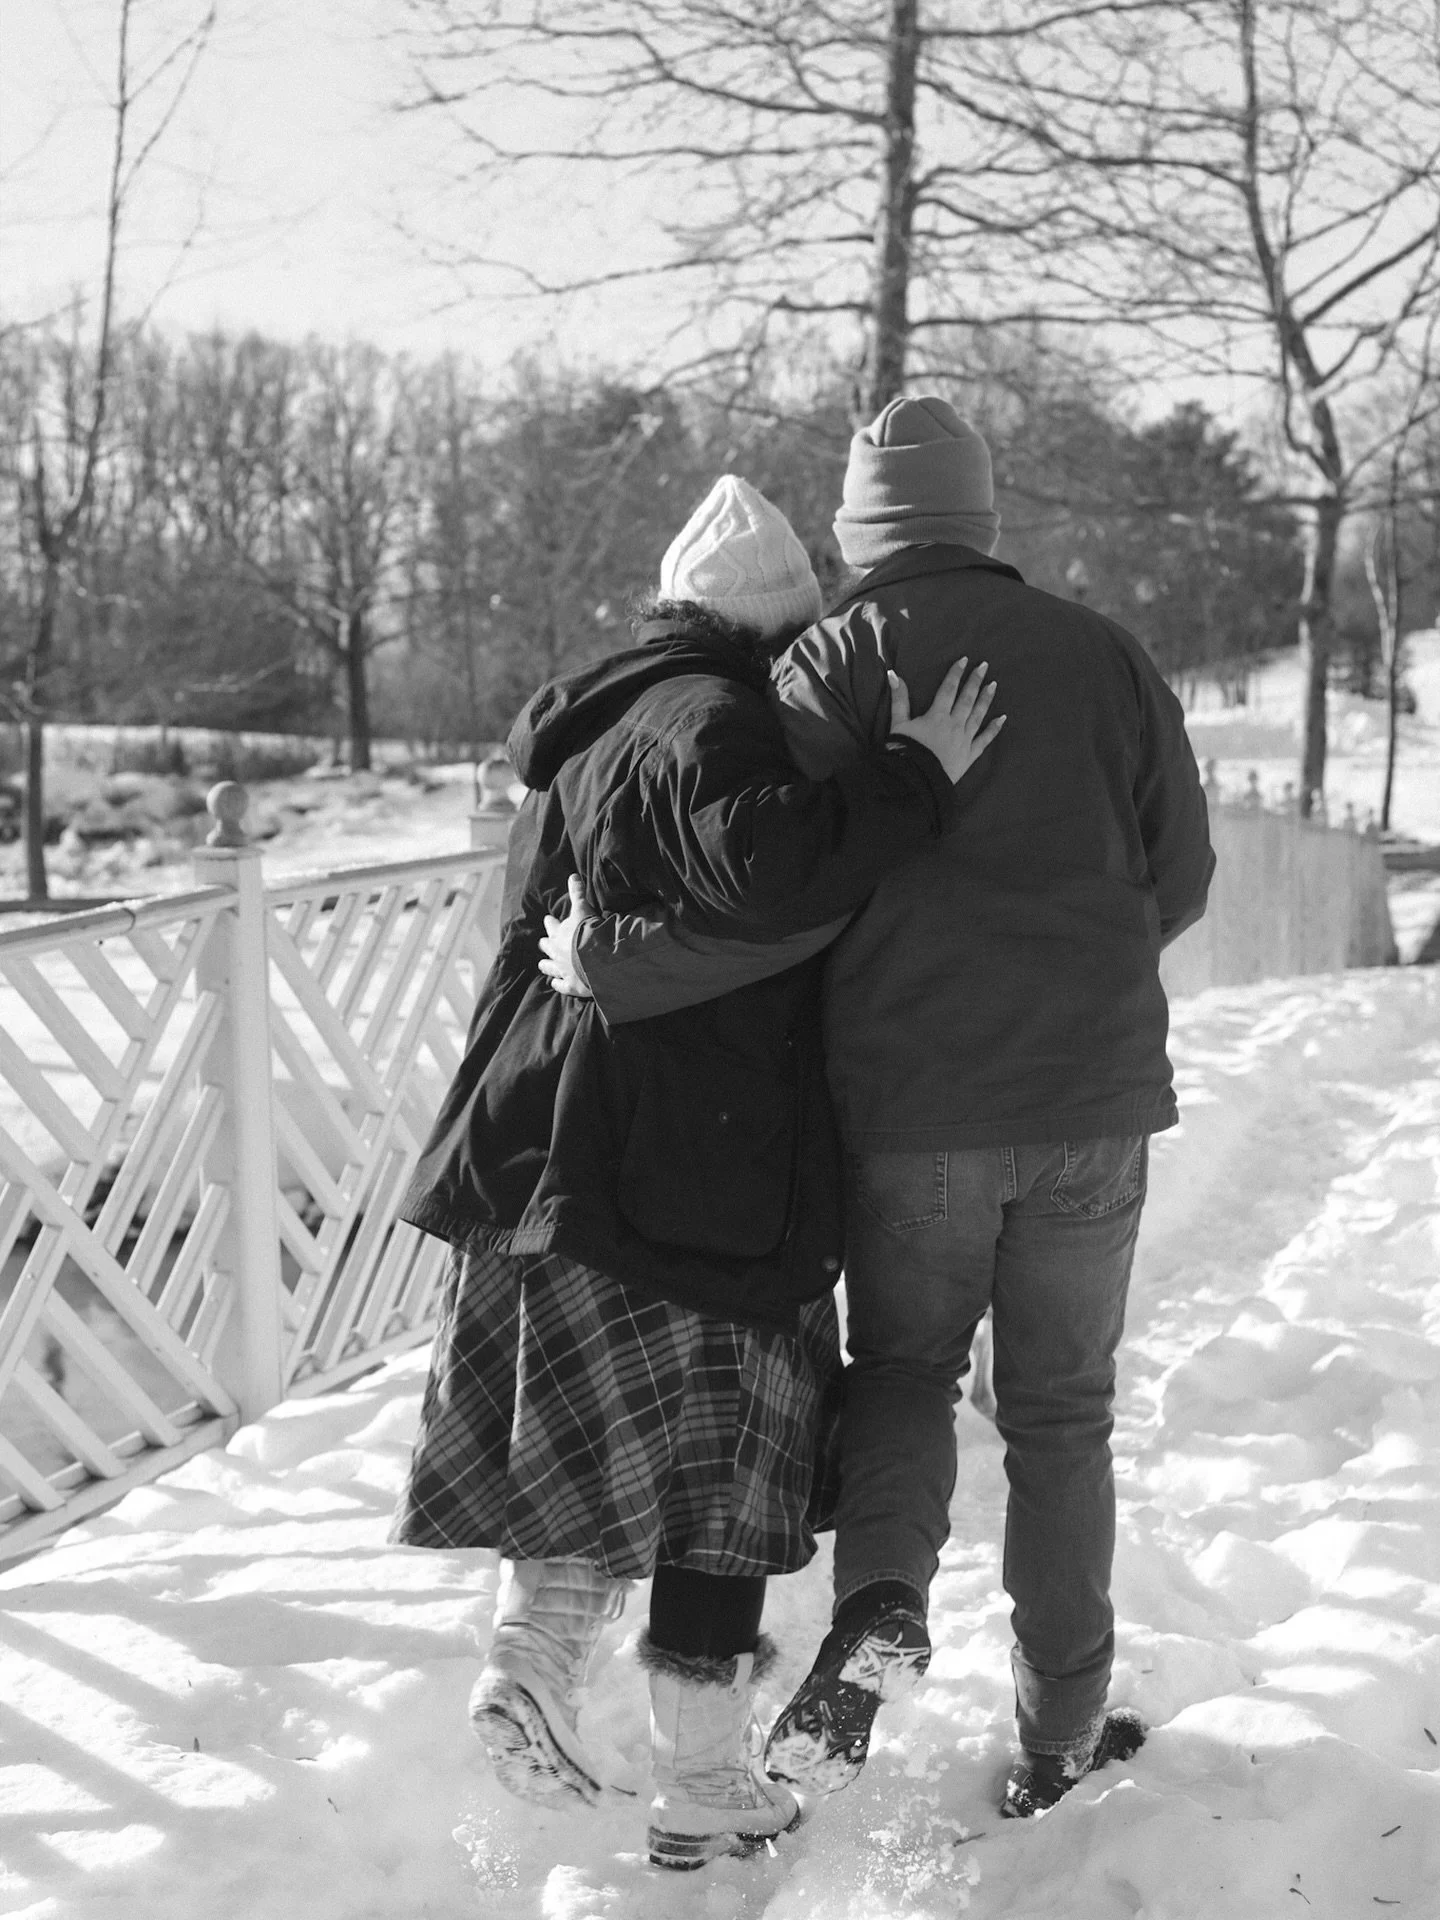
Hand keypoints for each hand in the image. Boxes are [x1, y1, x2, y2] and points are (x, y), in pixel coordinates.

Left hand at [540, 874, 595, 997]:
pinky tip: (554, 983)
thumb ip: (577, 893)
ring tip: (542, 964)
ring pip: (549, 967)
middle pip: (547, 947)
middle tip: (543, 942)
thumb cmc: (589, 931)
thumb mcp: (583, 908)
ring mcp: (562, 970)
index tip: (548, 919)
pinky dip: (557, 984)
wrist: (597, 956)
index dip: (551, 922)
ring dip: (546, 965)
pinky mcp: (570, 985)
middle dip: (546, 944)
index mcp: (560, 933)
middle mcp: (557, 952)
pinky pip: (560, 985)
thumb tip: (572, 875)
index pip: (552, 926)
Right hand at [887, 656, 1004, 784]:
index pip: (948, 689)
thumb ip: (899, 699)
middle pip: (967, 698)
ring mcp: (964, 740)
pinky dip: (994, 729)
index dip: (956, 673)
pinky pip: (984, 740)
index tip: (965, 660)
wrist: (914, 781)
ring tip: (993, 684)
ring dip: (986, 699)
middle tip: (984, 666)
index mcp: (937, 716)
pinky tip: (1002, 718)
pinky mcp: (969, 755)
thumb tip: (893, 674)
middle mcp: (954, 724)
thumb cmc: (903, 752)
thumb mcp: (897, 724)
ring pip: (978, 715)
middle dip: (975, 681)